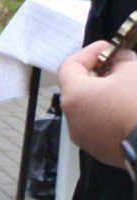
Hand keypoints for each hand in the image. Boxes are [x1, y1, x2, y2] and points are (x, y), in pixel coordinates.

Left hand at [57, 42, 136, 162]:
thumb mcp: (132, 73)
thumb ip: (122, 60)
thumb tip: (119, 58)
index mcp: (73, 96)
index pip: (69, 66)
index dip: (88, 53)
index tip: (108, 48)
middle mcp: (72, 119)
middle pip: (79, 89)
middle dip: (98, 75)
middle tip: (119, 67)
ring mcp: (84, 138)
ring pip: (90, 110)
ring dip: (104, 97)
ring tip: (126, 90)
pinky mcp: (100, 152)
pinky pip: (101, 128)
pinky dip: (110, 116)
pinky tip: (128, 112)